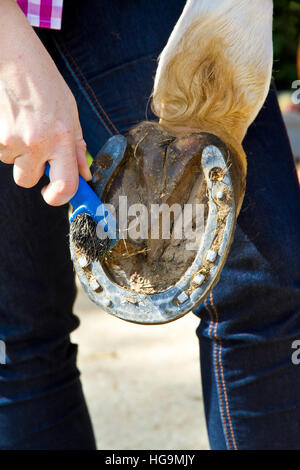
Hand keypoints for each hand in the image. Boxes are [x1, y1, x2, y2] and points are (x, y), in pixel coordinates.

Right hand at [0, 0, 90, 205]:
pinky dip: (7, 142)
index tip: (56, 195)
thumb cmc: (46, 87)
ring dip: (19, 153)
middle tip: (37, 149)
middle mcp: (37, 143)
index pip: (65, 186)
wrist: (16, 62)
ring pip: (14, 165)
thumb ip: (77, 149)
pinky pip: (2, 152)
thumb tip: (84, 176)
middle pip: (28, 181)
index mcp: (62, 139)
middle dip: (32, 170)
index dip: (60, 198)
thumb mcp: (71, 116)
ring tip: (25, 127)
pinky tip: (13, 123)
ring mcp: (12, 140)